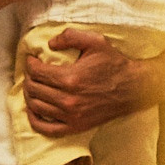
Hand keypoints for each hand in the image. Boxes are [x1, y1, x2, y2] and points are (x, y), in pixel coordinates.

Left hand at [24, 27, 161, 134]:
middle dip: (28, 77)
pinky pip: (46, 128)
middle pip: (33, 88)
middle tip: (33, 71)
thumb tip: (49, 44)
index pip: (35, 72)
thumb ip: (70, 36)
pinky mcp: (76, 126)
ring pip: (35, 106)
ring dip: (30, 95)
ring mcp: (71, 115)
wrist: (135, 88)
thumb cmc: (114, 64)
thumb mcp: (95, 41)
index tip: (33, 59)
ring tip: (34, 86)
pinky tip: (33, 110)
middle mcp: (68, 99)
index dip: (30, 63)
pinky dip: (34, 120)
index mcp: (69, 78)